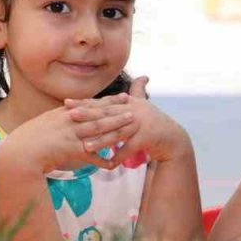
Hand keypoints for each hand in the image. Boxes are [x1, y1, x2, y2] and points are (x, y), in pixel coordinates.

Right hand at [2, 92, 139, 173]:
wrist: (19, 152)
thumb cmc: (29, 139)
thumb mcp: (46, 123)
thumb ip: (61, 118)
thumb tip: (72, 113)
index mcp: (65, 113)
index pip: (91, 105)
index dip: (109, 102)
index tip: (124, 97)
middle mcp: (69, 121)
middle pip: (98, 115)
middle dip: (117, 111)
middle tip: (134, 108)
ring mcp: (70, 135)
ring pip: (98, 131)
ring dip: (116, 129)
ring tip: (132, 126)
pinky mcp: (69, 150)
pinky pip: (89, 156)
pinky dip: (102, 160)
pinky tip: (114, 163)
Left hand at [71, 77, 190, 166]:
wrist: (173, 138)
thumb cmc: (154, 122)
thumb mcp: (144, 104)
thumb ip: (138, 90)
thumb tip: (141, 76)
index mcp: (128, 103)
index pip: (102, 103)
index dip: (85, 103)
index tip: (67, 103)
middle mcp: (133, 111)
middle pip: (107, 114)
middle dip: (88, 115)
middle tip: (70, 116)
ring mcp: (141, 124)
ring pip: (117, 133)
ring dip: (101, 141)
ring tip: (85, 146)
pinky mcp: (147, 139)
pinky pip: (130, 149)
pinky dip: (120, 157)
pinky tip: (108, 164)